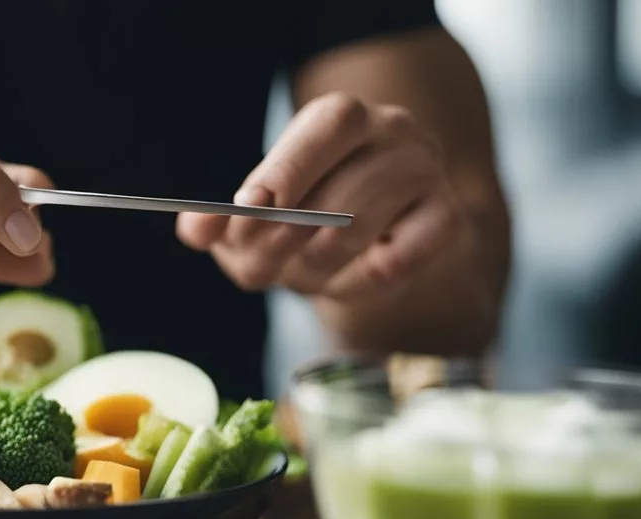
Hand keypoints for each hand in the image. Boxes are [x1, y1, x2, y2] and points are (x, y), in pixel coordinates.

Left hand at [176, 93, 466, 299]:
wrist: (372, 241)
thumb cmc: (306, 219)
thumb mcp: (256, 218)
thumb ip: (220, 224)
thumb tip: (194, 232)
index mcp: (341, 117)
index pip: (327, 127)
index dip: (287, 169)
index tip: (249, 206)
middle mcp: (394, 132)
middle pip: (342, 188)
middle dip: (286, 237)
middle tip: (254, 266)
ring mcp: (426, 173)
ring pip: (363, 228)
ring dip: (316, 264)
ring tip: (299, 273)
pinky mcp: (447, 218)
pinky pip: (400, 260)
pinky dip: (361, 280)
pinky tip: (348, 275)